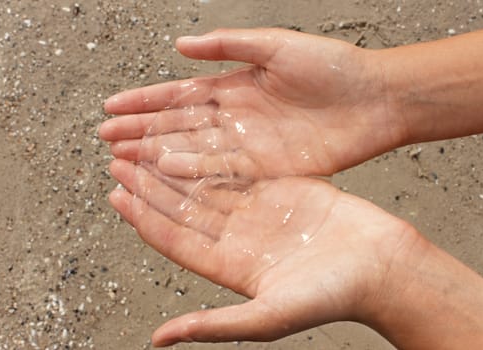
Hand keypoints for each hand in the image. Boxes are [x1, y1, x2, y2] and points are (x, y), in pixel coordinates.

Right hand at [100, 28, 405, 177]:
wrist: (375, 100)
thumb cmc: (332, 68)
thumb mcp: (277, 45)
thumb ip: (230, 45)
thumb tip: (182, 46)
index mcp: (236, 85)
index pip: (180, 95)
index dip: (145, 101)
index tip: (112, 106)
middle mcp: (237, 118)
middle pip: (180, 127)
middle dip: (142, 132)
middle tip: (107, 139)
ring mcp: (250, 145)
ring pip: (195, 152)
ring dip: (159, 156)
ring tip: (124, 160)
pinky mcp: (268, 169)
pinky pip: (224, 174)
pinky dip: (194, 176)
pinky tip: (166, 176)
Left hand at [107, 158, 417, 346]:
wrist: (383, 266)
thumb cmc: (332, 296)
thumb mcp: (268, 317)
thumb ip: (212, 326)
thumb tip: (158, 341)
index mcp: (230, 267)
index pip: (175, 240)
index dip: (144, 218)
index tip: (117, 194)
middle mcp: (239, 238)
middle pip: (185, 209)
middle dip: (151, 186)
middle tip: (120, 162)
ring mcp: (260, 212)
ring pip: (208, 185)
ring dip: (177, 167)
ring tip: (148, 146)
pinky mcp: (281, 189)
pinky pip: (240, 169)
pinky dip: (215, 155)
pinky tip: (194, 140)